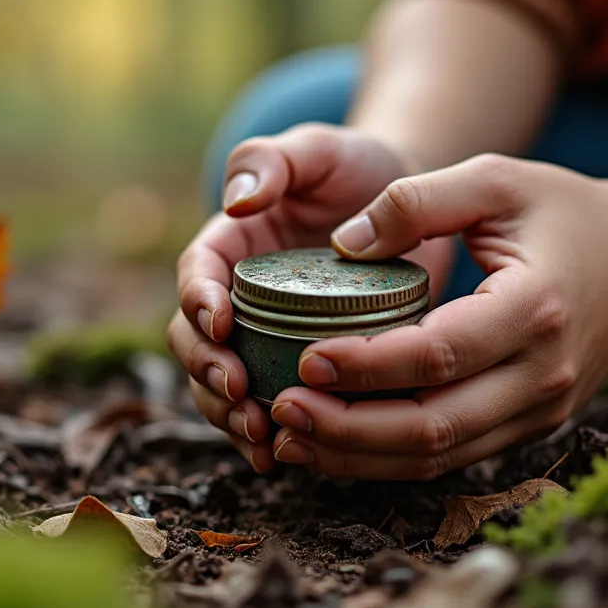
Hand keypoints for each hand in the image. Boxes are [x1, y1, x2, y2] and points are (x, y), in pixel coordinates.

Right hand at [168, 124, 454, 472]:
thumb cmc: (360, 170)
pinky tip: (281, 457)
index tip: (220, 323)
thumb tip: (238, 200)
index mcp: (229, 244)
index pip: (195, 277)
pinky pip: (269, 408)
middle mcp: (236, 298)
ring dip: (230, 417)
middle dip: (207, 374)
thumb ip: (273, 160)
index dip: (195, 303)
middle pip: (195, 344)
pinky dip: (268, 436)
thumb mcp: (319, 149)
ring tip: (261, 436)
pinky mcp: (298, 369)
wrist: (412, 208)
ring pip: (223, 388)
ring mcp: (264, 339)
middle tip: (240, 393)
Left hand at [267, 154, 607, 479]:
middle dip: (349, 428)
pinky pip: (451, 456)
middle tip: (281, 410)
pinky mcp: (528, 426)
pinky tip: (334, 444)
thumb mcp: (495, 178)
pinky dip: (388, 460)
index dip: (367, 366)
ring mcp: (540, 409)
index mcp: (536, 308)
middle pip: (434, 427)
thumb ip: (416, 200)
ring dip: (359, 456)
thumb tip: (341, 243)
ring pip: (438, 457)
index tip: (305, 360)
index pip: (439, 355)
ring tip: (291, 437)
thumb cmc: (564, 211)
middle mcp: (543, 374)